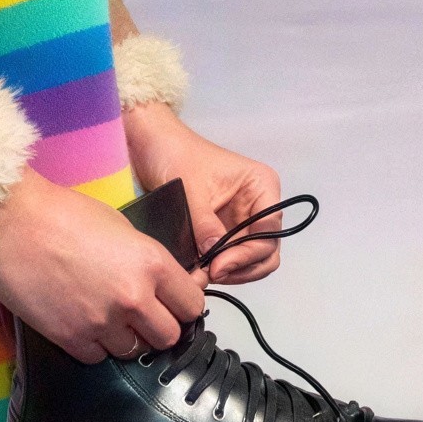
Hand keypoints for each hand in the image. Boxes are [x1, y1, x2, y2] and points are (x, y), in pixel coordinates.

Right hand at [0, 169, 204, 361]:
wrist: (9, 223)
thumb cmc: (63, 213)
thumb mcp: (123, 227)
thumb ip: (148, 261)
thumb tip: (167, 284)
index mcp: (153, 264)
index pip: (192, 305)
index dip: (184, 305)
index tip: (174, 304)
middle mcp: (134, 298)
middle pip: (169, 336)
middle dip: (159, 327)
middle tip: (143, 316)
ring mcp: (102, 322)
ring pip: (134, 351)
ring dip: (126, 338)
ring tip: (108, 318)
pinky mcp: (71, 339)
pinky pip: (97, 358)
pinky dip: (94, 346)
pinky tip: (83, 323)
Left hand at [126, 104, 286, 281]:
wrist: (152, 147)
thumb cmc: (176, 153)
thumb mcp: (192, 189)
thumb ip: (205, 224)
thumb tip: (214, 255)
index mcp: (261, 186)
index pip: (270, 231)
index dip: (249, 253)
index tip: (220, 265)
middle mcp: (256, 204)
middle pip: (266, 250)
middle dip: (243, 266)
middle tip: (213, 273)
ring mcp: (240, 219)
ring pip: (251, 259)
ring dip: (232, 271)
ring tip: (205, 274)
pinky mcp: (222, 230)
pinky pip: (230, 257)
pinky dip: (219, 267)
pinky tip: (201, 270)